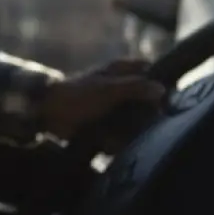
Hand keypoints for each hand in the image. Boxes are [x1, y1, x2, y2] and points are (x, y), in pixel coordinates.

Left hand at [38, 58, 166, 147]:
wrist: (50, 113)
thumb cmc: (79, 94)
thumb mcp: (109, 89)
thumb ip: (136, 87)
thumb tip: (162, 89)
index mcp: (123, 71)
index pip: (151, 73)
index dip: (159, 86)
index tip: (163, 102)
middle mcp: (122, 88)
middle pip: (147, 103)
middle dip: (143, 117)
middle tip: (137, 125)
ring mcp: (114, 108)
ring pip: (135, 122)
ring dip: (127, 133)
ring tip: (113, 135)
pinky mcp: (107, 125)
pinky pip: (120, 135)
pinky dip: (113, 142)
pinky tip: (105, 143)